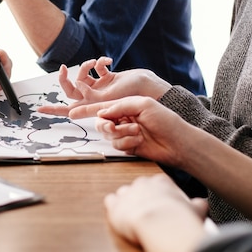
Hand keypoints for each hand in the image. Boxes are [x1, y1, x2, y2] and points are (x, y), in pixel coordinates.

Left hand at [38, 57, 170, 115]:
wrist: (152, 88)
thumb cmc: (133, 96)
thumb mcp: (109, 99)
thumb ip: (91, 96)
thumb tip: (76, 88)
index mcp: (92, 106)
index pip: (68, 110)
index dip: (53, 110)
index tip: (38, 110)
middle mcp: (94, 97)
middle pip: (71, 88)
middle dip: (65, 78)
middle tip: (62, 68)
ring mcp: (100, 87)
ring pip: (83, 74)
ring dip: (86, 65)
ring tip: (95, 62)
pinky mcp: (108, 78)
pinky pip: (97, 68)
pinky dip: (100, 61)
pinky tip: (108, 60)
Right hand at [73, 96, 194, 167]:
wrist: (179, 143)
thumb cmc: (166, 120)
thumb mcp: (143, 105)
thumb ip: (120, 106)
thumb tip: (103, 113)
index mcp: (126, 105)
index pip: (103, 106)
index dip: (86, 109)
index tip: (71, 113)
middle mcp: (123, 118)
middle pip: (101, 122)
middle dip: (107, 125)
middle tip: (117, 127)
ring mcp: (125, 132)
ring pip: (108, 135)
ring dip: (121, 134)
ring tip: (137, 132)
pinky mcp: (128, 146)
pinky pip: (116, 145)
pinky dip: (126, 142)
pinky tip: (139, 141)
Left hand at [105, 174, 206, 249]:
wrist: (160, 222)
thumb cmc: (177, 216)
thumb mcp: (194, 209)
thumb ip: (197, 204)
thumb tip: (202, 204)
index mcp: (161, 181)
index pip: (158, 184)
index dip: (160, 195)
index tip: (163, 204)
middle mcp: (142, 183)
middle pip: (140, 188)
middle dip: (143, 198)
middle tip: (149, 211)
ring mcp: (127, 191)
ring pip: (124, 193)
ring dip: (128, 202)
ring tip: (135, 214)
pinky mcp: (115, 203)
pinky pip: (111, 201)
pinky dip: (115, 208)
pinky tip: (121, 214)